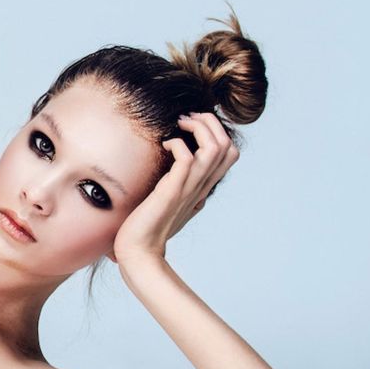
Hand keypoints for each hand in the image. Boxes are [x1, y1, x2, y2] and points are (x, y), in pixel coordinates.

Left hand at [111, 111, 239, 263]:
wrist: (139, 250)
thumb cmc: (149, 226)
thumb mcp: (171, 200)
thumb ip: (179, 185)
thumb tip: (176, 170)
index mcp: (203, 187)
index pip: (230, 153)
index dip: (217, 131)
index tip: (193, 125)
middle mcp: (201, 186)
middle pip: (227, 144)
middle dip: (210, 122)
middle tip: (186, 118)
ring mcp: (189, 188)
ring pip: (214, 147)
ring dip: (198, 127)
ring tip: (179, 124)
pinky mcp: (172, 190)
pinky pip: (187, 158)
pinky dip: (178, 143)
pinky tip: (164, 144)